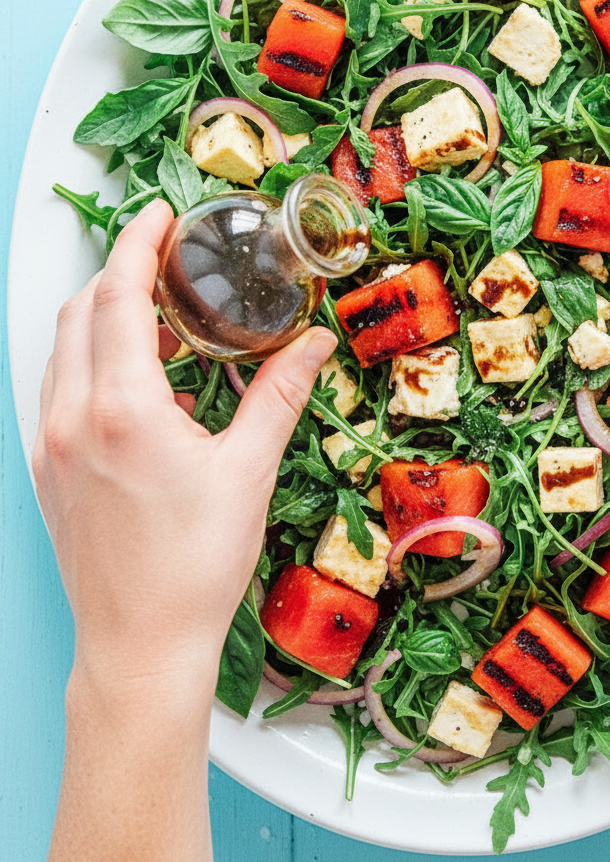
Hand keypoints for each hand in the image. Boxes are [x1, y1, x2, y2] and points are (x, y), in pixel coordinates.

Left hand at [33, 196, 336, 703]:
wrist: (139, 646)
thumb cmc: (193, 570)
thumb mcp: (248, 473)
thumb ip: (279, 395)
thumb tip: (313, 344)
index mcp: (121, 409)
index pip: (119, 294)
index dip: (137, 243)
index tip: (158, 215)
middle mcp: (72, 418)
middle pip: (81, 309)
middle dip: (119, 271)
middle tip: (164, 259)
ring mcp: (50, 445)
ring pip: (61, 348)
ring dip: (102, 316)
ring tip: (157, 317)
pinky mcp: (45, 471)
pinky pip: (56, 389)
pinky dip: (89, 361)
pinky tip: (136, 381)